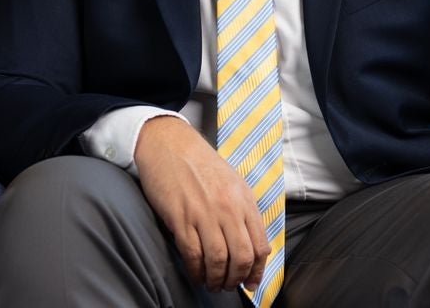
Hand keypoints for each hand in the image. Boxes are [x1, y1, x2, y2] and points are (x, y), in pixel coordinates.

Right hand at [133, 115, 270, 292]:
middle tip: (229, 285)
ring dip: (216, 279)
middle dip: (237, 279)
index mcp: (244, 200)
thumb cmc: (199, 163)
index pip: (260, 245)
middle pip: (241, 257)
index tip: (250, 281)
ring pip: (218, 261)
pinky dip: (196, 271)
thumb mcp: (232, 182)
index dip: (257, 270)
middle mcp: (228, 208)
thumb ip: (243, 210)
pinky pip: (193, 255)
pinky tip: (196, 273)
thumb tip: (251, 244)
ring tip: (212, 283)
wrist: (169, 143)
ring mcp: (204, 214)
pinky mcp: (181, 218)